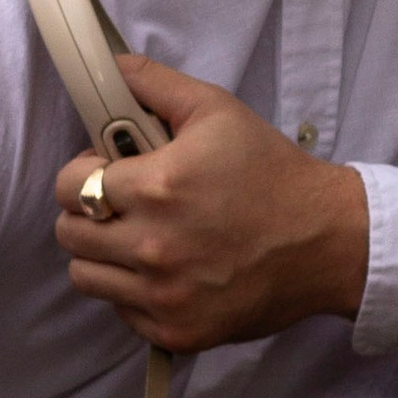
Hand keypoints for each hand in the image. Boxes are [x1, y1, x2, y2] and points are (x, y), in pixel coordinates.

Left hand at [55, 53, 370, 351]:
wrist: (329, 242)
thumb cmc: (273, 174)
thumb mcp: (219, 111)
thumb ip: (155, 85)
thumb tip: (109, 66)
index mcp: (157, 187)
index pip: (69, 186)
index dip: (81, 173)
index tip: (105, 173)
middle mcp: (154, 246)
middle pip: (69, 235)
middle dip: (86, 213)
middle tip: (119, 205)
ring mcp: (164, 296)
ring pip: (86, 277)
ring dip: (102, 256)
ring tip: (136, 239)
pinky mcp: (179, 331)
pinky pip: (122, 312)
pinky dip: (133, 293)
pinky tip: (164, 271)